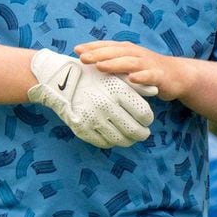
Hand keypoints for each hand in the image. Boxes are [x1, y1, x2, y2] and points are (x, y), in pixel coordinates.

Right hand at [27, 49, 153, 148]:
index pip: (143, 113)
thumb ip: (136, 84)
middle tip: (143, 133)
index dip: (148, 119)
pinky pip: (103, 143)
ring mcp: (92, 119)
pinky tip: (114, 137)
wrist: (60, 80)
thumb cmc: (92, 75)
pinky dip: (111, 142)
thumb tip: (156, 91)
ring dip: (128, 140)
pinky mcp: (81, 129)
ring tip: (131, 137)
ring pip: (120, 139)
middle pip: (134, 130)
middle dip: (142, 134)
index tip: (147, 119)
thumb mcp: (114, 74)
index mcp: (117, 91)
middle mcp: (105, 106)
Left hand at [75, 40, 191, 101]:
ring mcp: (148, 64)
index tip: (76, 50)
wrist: (178, 75)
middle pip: (116, 52)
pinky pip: (150, 76)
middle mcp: (137, 54)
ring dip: (115, 63)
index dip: (93, 46)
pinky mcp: (159, 75)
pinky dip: (141, 76)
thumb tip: (87, 67)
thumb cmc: (147, 70)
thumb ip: (112, 64)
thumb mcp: (128, 64)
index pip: (108, 45)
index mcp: (127, 50)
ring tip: (101, 66)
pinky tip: (132, 78)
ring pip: (130, 62)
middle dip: (99, 54)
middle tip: (82, 58)